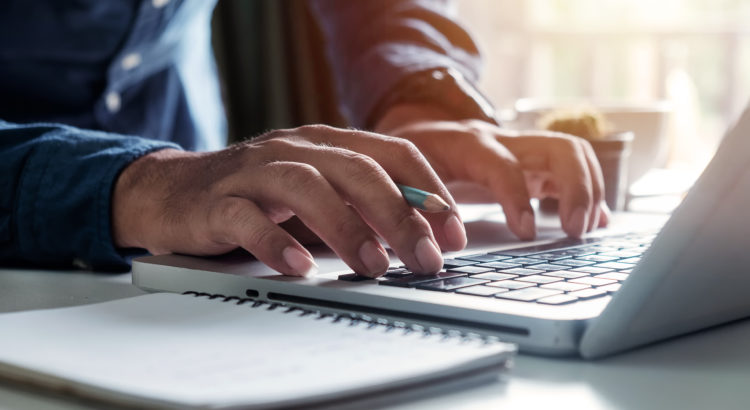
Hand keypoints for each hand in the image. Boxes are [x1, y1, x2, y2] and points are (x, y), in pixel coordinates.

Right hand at [112, 125, 466, 277]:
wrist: (172, 191)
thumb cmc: (257, 195)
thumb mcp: (318, 193)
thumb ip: (361, 206)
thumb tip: (421, 239)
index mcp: (328, 142)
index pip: (393, 153)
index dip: (430, 191)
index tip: (453, 232)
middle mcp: (296, 148)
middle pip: (358, 169)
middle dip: (400, 214)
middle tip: (426, 258)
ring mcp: (255, 172)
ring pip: (307, 186)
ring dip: (347, 227)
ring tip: (374, 265)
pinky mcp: (218, 202)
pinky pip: (248, 218)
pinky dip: (276, 242)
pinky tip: (300, 267)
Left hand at [375, 105, 608, 239]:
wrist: (414, 132)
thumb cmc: (408, 158)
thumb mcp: (402, 176)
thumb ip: (415, 202)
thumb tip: (431, 240)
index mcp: (467, 143)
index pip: (503, 165)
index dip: (517, 197)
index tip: (525, 233)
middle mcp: (503, 141)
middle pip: (559, 148)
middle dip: (578, 188)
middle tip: (575, 231)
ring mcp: (523, 151)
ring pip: (573, 155)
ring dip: (589, 190)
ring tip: (585, 229)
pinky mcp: (532, 164)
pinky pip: (570, 172)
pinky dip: (588, 195)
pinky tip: (593, 222)